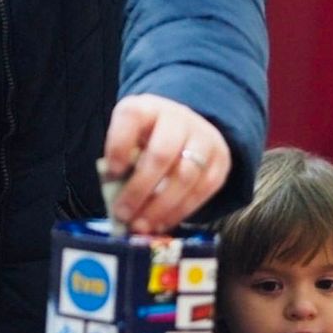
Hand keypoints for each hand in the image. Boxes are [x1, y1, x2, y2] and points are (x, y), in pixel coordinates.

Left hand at [102, 94, 229, 233]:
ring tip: (142, 226)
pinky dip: (181, 211)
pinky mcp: (221, 159)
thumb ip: (120, 159)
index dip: (120, 144)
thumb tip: (116, 199)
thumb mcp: (128, 135)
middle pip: (162, 153)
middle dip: (140, 188)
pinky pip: (204, 190)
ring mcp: (203, 137)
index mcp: (147, 107)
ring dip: (161, 207)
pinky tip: (163, 223)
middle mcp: (178, 118)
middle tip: (123, 214)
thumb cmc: (146, 136)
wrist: (184, 125)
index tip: (111, 172)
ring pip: (186, 176)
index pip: (133, 116)